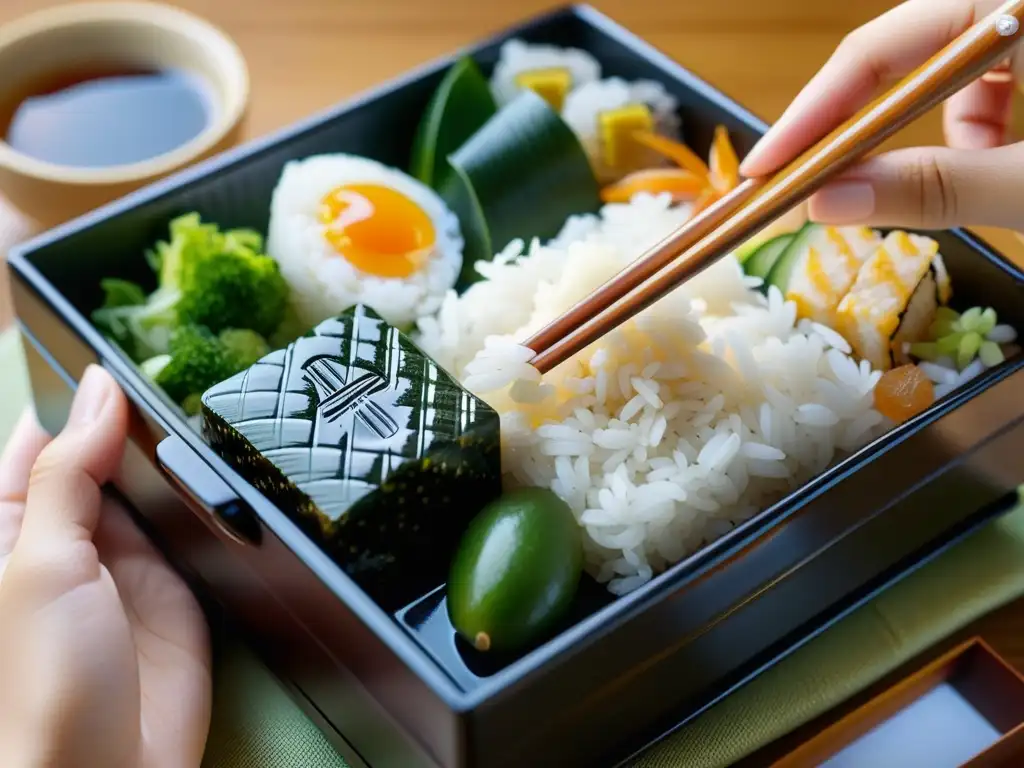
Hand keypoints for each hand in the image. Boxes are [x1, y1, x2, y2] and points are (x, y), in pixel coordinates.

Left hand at [0, 365, 211, 767]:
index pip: (41, 446)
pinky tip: (223, 474)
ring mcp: (127, 566)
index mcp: (13, 533)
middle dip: (131, 425)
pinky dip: (209, 503)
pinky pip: (195, 528)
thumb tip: (100, 393)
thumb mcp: (40, 562)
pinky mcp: (178, 589)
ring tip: (201, 415)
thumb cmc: (36, 687)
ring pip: (154, 487)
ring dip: (174, 461)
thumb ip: (70, 475)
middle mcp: (70, 544)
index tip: (114, 355)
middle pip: (103, 460)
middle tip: (172, 379)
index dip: (76, 403)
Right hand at [740, 0, 1023, 230]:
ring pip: (943, 67)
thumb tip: (827, 202)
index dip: (814, 112)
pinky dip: (975, 124)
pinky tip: (995, 161)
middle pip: (902, 52)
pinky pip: (987, 75)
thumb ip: (938, 186)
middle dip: (863, 126)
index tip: (764, 168)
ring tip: (961, 179)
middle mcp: (1012, 2)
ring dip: (932, 130)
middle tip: (811, 182)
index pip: (878, 49)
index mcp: (1012, 4)